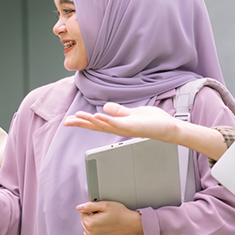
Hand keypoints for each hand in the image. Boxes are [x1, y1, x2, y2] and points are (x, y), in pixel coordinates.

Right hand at [62, 102, 180, 142]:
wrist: (169, 127)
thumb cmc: (153, 121)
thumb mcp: (132, 113)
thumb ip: (119, 111)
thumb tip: (105, 106)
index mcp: (117, 124)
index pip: (96, 123)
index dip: (82, 121)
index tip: (69, 120)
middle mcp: (118, 128)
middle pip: (95, 126)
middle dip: (81, 124)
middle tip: (66, 122)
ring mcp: (124, 128)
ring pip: (103, 125)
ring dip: (90, 121)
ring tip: (78, 116)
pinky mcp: (132, 127)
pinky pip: (116, 123)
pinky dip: (106, 119)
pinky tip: (97, 115)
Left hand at [77, 201, 142, 234]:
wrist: (130, 223)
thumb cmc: (120, 214)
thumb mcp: (104, 205)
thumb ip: (89, 205)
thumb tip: (79, 207)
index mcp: (91, 223)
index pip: (82, 212)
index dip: (90, 209)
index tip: (99, 210)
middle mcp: (91, 232)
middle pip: (83, 220)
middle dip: (91, 215)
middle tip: (102, 214)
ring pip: (86, 226)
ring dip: (92, 222)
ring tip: (103, 220)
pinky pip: (90, 233)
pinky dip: (94, 229)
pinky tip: (102, 226)